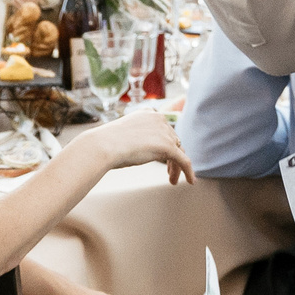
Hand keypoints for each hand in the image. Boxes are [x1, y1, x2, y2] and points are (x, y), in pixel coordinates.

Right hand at [65, 103, 194, 185]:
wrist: (104, 145)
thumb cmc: (107, 143)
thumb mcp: (126, 134)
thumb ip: (138, 137)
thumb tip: (141, 149)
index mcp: (149, 114)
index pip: (164, 129)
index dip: (166, 144)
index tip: (164, 155)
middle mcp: (159, 119)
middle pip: (173, 141)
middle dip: (172, 157)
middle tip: (168, 172)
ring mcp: (164, 132)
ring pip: (178, 152)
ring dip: (176, 167)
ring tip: (172, 180)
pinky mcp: (168, 147)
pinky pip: (184, 160)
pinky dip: (188, 171)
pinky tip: (190, 181)